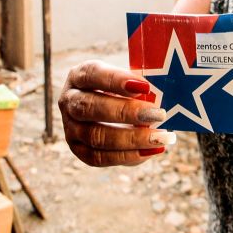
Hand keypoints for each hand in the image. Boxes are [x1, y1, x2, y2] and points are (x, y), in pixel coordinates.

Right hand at [58, 60, 174, 166]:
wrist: (107, 107)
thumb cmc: (122, 88)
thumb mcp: (126, 78)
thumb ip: (139, 83)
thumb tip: (163, 93)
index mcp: (78, 76)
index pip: (92, 74)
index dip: (116, 80)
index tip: (144, 86)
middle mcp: (68, 101)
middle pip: (90, 107)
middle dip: (126, 112)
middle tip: (157, 114)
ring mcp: (70, 127)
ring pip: (95, 136)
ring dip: (131, 139)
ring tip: (160, 137)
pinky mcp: (78, 150)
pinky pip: (99, 157)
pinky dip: (126, 156)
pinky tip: (150, 151)